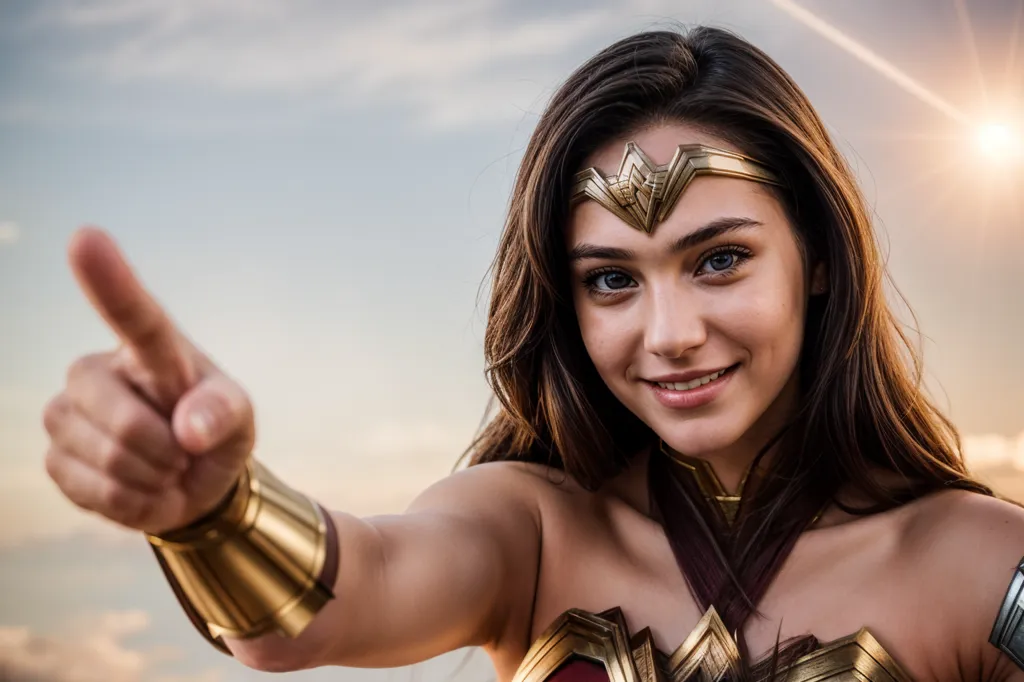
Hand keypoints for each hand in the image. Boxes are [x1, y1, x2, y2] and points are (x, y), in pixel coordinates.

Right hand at [43, 227, 254, 534]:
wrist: (190, 478)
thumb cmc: (215, 428)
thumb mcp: (238, 418)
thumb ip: (223, 414)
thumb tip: (188, 430)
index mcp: (150, 350)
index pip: (133, 314)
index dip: (109, 279)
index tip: (86, 237)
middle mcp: (97, 372)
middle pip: (123, 421)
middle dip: (165, 452)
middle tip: (184, 452)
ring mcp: (66, 414)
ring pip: (109, 460)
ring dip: (151, 478)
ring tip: (164, 466)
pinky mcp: (55, 458)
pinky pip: (97, 492)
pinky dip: (132, 502)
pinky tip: (141, 486)